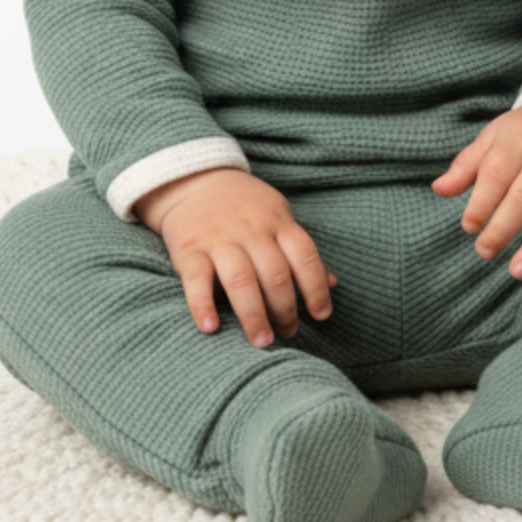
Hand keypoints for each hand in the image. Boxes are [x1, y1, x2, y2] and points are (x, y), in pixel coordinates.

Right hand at [134, 167, 337, 346]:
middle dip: (285, 310)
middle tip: (287, 334)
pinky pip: (196, 279)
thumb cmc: (244, 207)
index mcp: (278, 221)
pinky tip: (210, 327)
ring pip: (241, 279)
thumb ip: (299, 251)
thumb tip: (332, 282)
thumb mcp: (278, 217)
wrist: (193, 180)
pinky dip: (202, 304)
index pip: (305, 256)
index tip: (321, 316)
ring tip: (262, 341)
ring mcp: (219, 238)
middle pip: (275, 274)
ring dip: (254, 314)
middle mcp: (251, 230)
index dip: (316, 288)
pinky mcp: (188, 248)